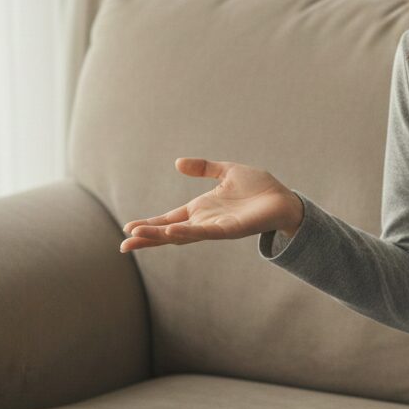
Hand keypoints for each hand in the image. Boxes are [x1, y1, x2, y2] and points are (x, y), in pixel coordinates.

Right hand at [120, 157, 302, 252]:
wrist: (284, 199)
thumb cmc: (258, 187)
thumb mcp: (226, 172)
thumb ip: (203, 168)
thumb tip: (177, 163)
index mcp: (201, 209)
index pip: (168, 219)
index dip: (149, 224)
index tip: (128, 229)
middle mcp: (205, 221)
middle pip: (169, 232)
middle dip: (147, 238)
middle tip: (123, 245)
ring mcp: (216, 228)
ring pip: (182, 234)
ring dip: (160, 236)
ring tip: (138, 237)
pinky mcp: (230, 230)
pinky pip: (205, 232)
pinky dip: (187, 233)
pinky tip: (171, 232)